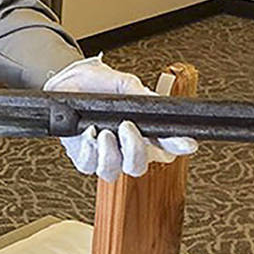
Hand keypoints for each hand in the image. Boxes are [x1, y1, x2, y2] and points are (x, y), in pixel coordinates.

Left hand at [43, 54, 197, 181]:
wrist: (66, 82)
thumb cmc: (96, 84)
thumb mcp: (121, 83)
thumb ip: (138, 93)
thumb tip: (153, 101)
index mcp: (141, 130)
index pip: (165, 144)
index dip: (178, 146)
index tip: (187, 143)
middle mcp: (123, 147)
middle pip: (138, 166)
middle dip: (135, 150)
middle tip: (127, 126)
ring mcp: (103, 154)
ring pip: (112, 171)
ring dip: (109, 153)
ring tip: (104, 132)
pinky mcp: (82, 156)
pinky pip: (88, 165)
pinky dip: (89, 150)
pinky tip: (88, 133)